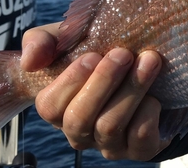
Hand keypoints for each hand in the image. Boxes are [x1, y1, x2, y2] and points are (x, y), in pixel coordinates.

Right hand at [21, 25, 168, 160]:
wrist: (144, 62)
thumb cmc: (101, 49)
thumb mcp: (70, 38)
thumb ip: (41, 42)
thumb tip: (31, 61)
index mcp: (60, 107)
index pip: (50, 106)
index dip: (71, 81)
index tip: (92, 55)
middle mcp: (81, 132)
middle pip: (80, 119)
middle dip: (103, 82)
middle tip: (123, 53)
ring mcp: (110, 144)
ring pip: (111, 127)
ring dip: (132, 90)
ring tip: (150, 60)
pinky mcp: (140, 150)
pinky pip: (140, 140)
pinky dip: (148, 113)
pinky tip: (156, 93)